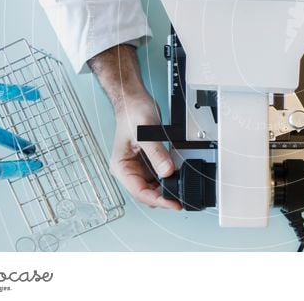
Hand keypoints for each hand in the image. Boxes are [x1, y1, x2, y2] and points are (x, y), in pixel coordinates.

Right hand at [111, 92, 181, 209]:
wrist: (134, 100)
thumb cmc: (132, 113)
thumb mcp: (146, 133)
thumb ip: (157, 153)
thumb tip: (167, 171)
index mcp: (121, 166)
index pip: (139, 192)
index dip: (158, 200)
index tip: (173, 203)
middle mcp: (128, 170)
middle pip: (147, 193)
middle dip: (164, 196)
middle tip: (182, 197)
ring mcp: (138, 167)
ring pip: (154, 187)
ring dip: (167, 188)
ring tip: (182, 186)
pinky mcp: (147, 162)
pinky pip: (159, 176)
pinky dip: (168, 178)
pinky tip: (177, 175)